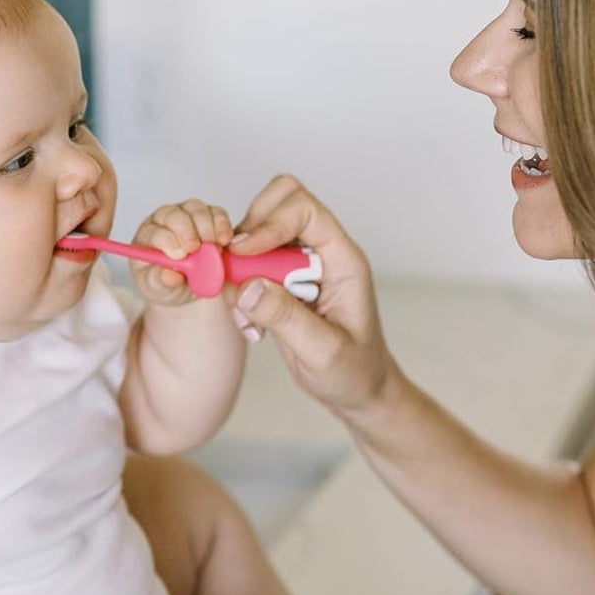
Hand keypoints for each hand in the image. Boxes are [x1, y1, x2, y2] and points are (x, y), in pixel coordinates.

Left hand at [131, 199, 235, 306]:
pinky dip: (222, 225)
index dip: (166, 240)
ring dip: (207, 228)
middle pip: (175, 214)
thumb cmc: (167, 284)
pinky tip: (224, 241)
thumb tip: (169, 276)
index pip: (153, 231)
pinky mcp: (209, 217)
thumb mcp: (159, 289)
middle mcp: (166, 221)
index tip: (179, 255)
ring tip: (214, 249)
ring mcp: (188, 216)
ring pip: (197, 210)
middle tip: (195, 249)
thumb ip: (161, 282)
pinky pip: (217, 213)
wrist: (187, 286)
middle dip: (187, 231)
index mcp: (148, 238)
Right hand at [230, 175, 399, 416]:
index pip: (305, 210)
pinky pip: (249, 266)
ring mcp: (299, 266)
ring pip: (257, 233)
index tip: (242, 252)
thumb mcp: (323, 351)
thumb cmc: (354, 371)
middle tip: (235, 268)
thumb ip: (286, 318)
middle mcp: (321, 254)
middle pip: (279, 203)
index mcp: (343, 259)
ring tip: (245, 313)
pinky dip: (238, 289)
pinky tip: (250, 326)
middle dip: (249, 230)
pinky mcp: (281, 283)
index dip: (270, 223)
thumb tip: (246, 287)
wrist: (358, 390)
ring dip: (239, 266)